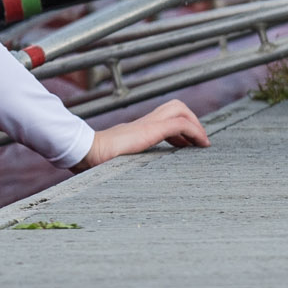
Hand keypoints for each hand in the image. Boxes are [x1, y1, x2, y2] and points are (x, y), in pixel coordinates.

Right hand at [72, 99, 208, 169]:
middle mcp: (144, 122)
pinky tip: (200, 145)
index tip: (187, 144)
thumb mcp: (113, 160)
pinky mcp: (151, 129)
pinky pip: (181, 124)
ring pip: (180, 110)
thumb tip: (118, 181)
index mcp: (136, 129)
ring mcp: (147, 124)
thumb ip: (121, 162)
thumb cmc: (94, 160)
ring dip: (196, 125)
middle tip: (198, 142)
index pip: (164, 116)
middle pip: (175, 106)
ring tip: (201, 144)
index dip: (180, 126)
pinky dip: (195, 132)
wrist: (85, 151)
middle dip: (192, 121)